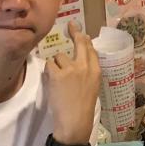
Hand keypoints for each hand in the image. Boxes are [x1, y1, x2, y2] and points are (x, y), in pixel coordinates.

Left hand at [44, 22, 99, 144]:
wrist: (75, 120)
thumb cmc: (83, 107)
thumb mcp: (92, 87)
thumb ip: (87, 72)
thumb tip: (79, 59)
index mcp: (96, 71)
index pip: (91, 50)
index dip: (85, 40)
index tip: (82, 34)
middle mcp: (85, 66)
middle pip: (80, 43)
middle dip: (75, 32)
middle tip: (70, 25)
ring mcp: (71, 69)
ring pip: (59, 56)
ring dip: (56, 65)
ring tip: (58, 79)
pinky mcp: (58, 74)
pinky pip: (50, 64)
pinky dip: (48, 71)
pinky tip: (52, 81)